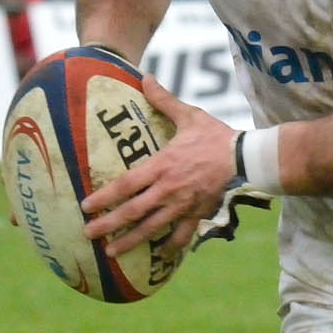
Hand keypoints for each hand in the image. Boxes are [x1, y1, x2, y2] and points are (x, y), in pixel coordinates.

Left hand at [80, 76, 236, 256]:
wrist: (246, 158)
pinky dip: (171, 246)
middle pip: (132, 212)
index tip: (86, 206)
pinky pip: (182, 234)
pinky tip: (161, 254)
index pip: (125, 185)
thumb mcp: (189, 115)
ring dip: (130, 241)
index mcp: (161, 166)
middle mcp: (167, 189)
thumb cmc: (216, 136)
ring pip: (151, 228)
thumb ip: (164, 100)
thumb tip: (146, 78)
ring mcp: (182, 205)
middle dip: (108, 225)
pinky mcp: (198, 213)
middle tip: (88, 234)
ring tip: (112, 252)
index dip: (103, 197)